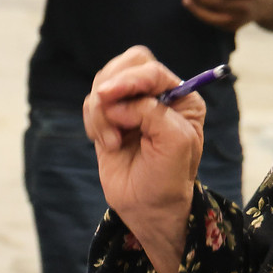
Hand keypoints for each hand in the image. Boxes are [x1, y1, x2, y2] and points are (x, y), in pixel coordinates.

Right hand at [83, 46, 204, 272]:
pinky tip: (107, 144)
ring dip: (101, 112)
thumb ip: (152, 113)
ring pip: (103, 85)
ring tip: (111, 141)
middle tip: (104, 105)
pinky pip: (91, 105)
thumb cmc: (168, 178)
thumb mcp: (174, 142)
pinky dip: (93, 122)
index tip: (108, 95)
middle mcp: (156, 97)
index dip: (130, 79)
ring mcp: (130, 107)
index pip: (152, 71)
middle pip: (128, 65)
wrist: (148, 208)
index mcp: (181, 97)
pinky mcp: (108, 120)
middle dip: (113, 84)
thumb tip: (118, 102)